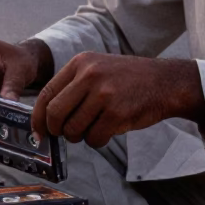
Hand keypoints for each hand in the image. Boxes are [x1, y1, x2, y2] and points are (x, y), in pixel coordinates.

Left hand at [32, 53, 204, 147]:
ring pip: (74, 129)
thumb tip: (47, 117)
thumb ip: (73, 87)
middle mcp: (90, 75)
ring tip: (94, 127)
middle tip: (66, 134)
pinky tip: (107, 131)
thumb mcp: (98, 69)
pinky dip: (97, 141)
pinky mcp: (117, 113)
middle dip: (57, 130)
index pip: (47, 93)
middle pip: (56, 114)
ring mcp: (104, 94)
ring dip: (80, 136)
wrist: (166, 82)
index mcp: (81, 63)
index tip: (38, 131)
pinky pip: (94, 138)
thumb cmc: (129, 80)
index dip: (38, 117)